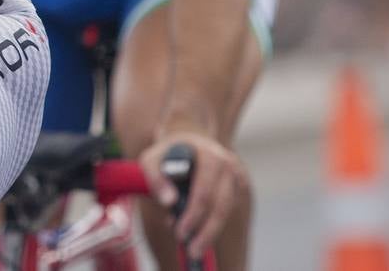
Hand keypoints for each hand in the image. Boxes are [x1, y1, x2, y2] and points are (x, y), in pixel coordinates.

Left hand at [139, 131, 246, 258]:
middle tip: (192, 251)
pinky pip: (228, 210)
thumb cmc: (165, 152)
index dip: (193, 216)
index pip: (204, 193)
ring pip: (227, 211)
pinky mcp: (239, 185)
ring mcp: (236, 175)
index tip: (180, 233)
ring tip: (192, 244)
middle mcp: (228, 165)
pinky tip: (197, 227)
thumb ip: (155, 178)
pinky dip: (213, 221)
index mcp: (209, 155)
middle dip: (206, 232)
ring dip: (209, 230)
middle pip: (221, 207)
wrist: (187, 137)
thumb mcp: (150, 159)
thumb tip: (169, 203)